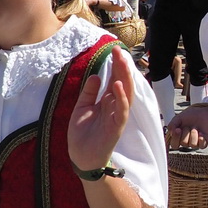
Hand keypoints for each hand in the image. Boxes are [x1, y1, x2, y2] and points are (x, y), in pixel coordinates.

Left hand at [68, 47, 134, 170]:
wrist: (81, 158)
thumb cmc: (82, 134)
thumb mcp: (82, 108)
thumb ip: (88, 93)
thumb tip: (96, 76)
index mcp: (107, 101)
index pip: (115, 79)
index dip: (115, 65)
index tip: (114, 50)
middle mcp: (115, 106)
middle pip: (123, 82)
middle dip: (122, 66)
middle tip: (119, 50)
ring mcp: (117, 116)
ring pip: (127, 93)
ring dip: (125, 77)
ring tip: (122, 62)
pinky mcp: (117, 127)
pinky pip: (122, 111)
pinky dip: (122, 98)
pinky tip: (119, 85)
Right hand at [166, 105, 207, 149]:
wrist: (201, 112)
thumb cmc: (189, 116)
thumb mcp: (178, 118)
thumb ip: (172, 125)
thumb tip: (171, 132)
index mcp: (178, 137)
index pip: (174, 145)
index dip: (175, 138)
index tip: (177, 129)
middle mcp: (186, 141)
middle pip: (183, 143)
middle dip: (186, 133)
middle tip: (187, 126)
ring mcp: (195, 142)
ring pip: (193, 144)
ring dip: (193, 134)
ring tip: (194, 127)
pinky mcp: (203, 142)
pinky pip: (202, 145)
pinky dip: (201, 138)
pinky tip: (200, 132)